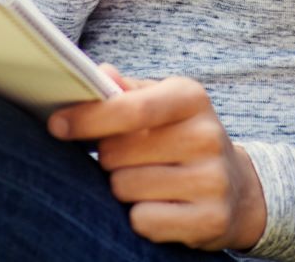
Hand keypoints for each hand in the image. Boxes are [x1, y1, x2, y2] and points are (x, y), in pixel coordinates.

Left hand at [48, 63, 266, 251]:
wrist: (237, 188)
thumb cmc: (182, 139)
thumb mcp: (162, 104)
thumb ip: (125, 90)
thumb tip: (98, 74)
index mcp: (191, 97)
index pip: (130, 108)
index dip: (88, 118)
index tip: (56, 124)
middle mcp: (207, 135)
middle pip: (116, 153)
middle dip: (108, 158)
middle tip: (129, 159)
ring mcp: (212, 179)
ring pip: (124, 188)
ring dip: (123, 188)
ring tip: (148, 182)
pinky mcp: (211, 219)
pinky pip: (143, 220)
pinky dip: (140, 217)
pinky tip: (161, 207)